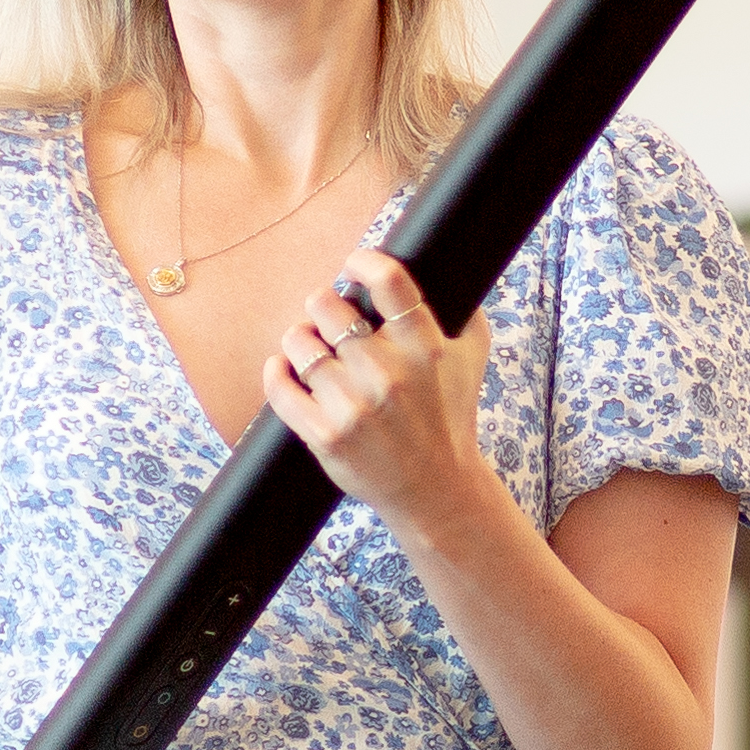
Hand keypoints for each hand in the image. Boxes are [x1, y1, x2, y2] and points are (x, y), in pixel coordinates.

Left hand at [268, 251, 487, 526]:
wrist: (435, 488)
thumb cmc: (450, 415)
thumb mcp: (472, 357)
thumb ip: (465, 308)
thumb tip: (442, 263)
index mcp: (424, 348)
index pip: (388, 280)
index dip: (363, 262)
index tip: (354, 266)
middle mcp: (387, 374)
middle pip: (327, 306)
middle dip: (324, 305)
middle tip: (328, 317)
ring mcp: (353, 406)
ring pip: (300, 342)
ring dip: (300, 338)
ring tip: (311, 346)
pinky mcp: (326, 435)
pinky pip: (280, 386)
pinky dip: (276, 371)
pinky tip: (285, 368)